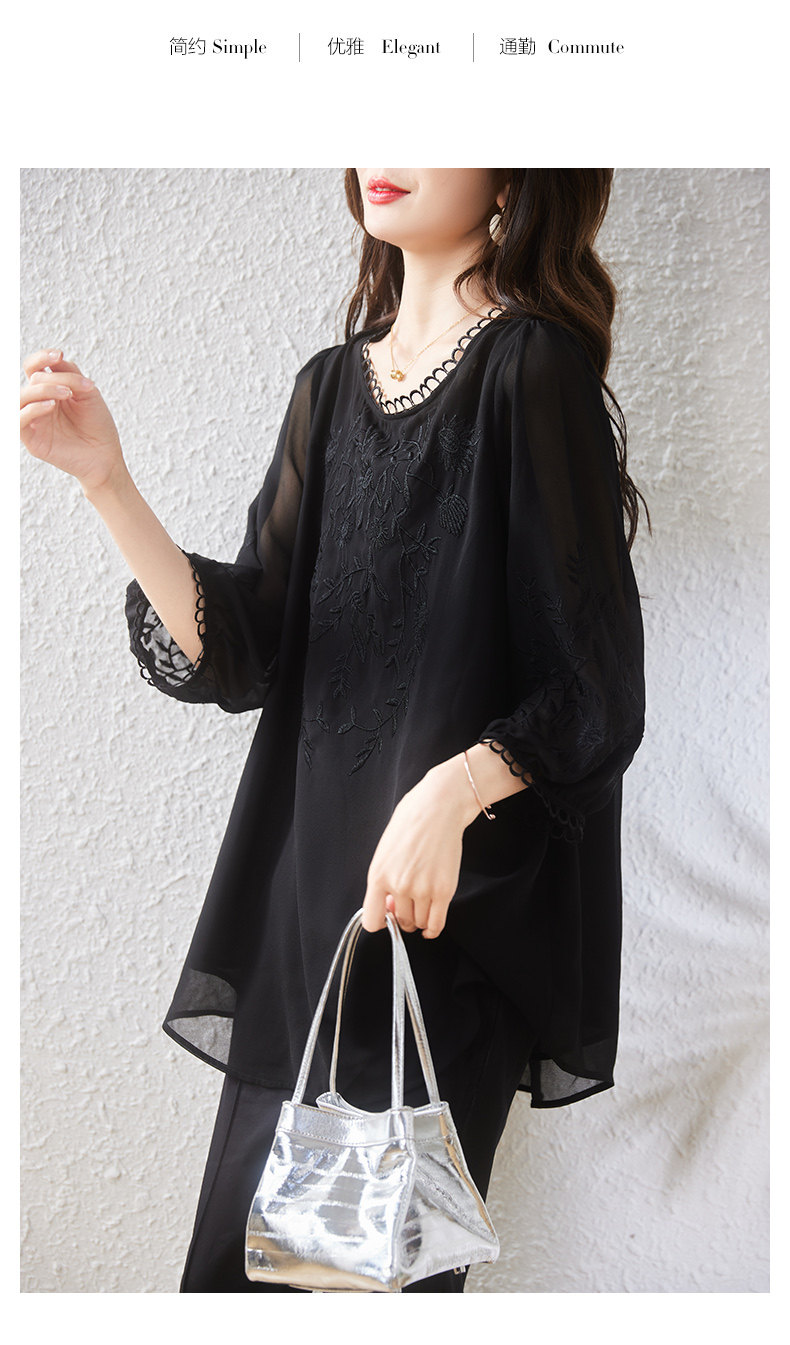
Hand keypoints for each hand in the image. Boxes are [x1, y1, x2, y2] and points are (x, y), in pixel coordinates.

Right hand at [20, 348, 126, 493]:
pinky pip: (19, 420)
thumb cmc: (97, 425)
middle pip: (31, 379)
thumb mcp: (88, 393)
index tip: (58, 355)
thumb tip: (55, 359)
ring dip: (42, 390)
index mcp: (50, 390)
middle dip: (52, 379)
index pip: (34, 367)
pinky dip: (33, 409)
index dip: (41, 357)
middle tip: (72, 389)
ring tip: (66, 394)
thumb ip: (71, 374)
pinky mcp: (32, 439)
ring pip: (20, 397)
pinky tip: (51, 407)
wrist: (106, 456)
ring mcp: (34, 421)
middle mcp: (38, 403)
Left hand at [361, 758, 479, 939]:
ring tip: (422, 903)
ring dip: (420, 918)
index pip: (371, 921)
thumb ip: (383, 880)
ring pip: (419, 923)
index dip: (380, 921)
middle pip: (400, 921)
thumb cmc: (410, 822)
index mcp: (378, 875)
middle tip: (409, 900)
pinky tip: (431, 925)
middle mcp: (398, 886)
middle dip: (403, 915)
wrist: (438, 807)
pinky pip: (437, 923)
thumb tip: (389, 904)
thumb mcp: (384, 850)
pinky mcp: (444, 890)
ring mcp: (422, 890)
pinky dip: (433, 929)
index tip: (387, 915)